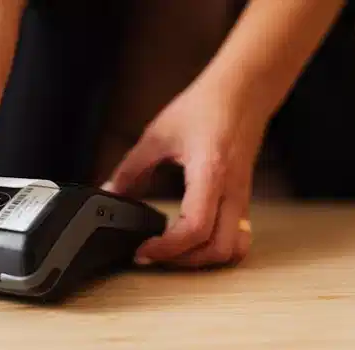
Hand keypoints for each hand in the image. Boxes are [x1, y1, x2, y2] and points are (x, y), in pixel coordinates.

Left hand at [102, 82, 266, 267]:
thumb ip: (131, 168)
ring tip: (175, 253)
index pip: (195, 228)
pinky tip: (195, 240)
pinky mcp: (243, 197)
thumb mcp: (158, 135)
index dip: (167, 248)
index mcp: (210, 173)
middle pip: (218, 249)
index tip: (143, 251)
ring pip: (233, 248)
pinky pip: (238, 236)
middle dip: (184, 262)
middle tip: (155, 255)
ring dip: (204, 259)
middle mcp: (232, 190)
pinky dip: (217, 247)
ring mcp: (242, 196)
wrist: (244, 90)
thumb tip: (111, 191)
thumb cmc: (207, 105)